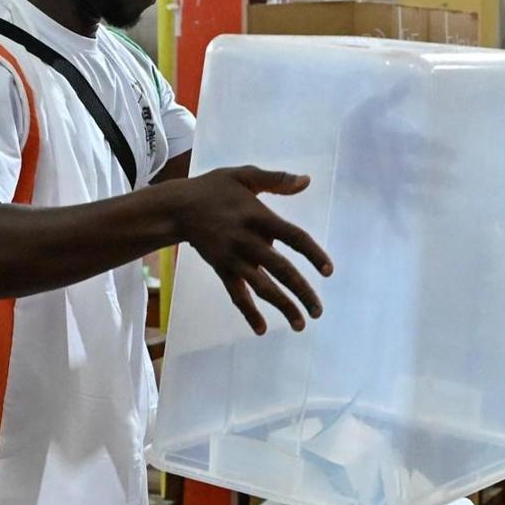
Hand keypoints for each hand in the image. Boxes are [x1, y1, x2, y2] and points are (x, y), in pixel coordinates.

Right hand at [180, 165, 333, 334]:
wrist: (176, 208)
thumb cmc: (214, 189)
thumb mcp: (243, 175)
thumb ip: (276, 180)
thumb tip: (307, 180)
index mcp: (259, 217)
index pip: (293, 237)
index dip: (312, 254)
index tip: (328, 271)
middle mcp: (248, 240)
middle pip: (281, 270)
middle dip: (302, 292)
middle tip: (318, 311)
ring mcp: (234, 258)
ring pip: (261, 287)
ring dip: (282, 306)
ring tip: (300, 325)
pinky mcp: (222, 269)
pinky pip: (236, 294)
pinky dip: (248, 312)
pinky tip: (261, 329)